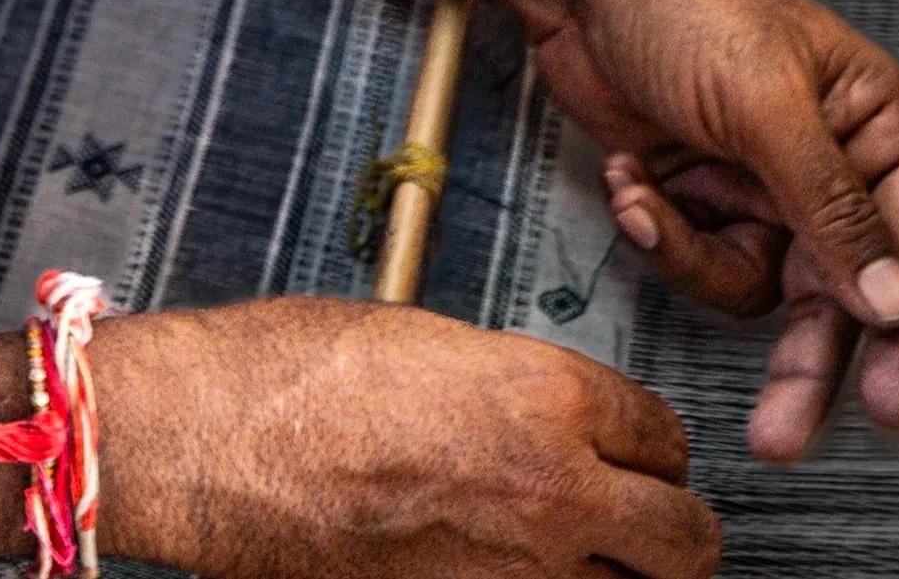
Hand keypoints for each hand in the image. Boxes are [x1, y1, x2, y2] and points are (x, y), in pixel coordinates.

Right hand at [96, 297, 719, 578]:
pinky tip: (508, 569)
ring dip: (617, 574)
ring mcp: (515, 575)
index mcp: (545, 396)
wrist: (211, 441)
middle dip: (673, 525)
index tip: (635, 447)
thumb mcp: (427, 342)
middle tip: (644, 514)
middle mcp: (553, 492)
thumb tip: (547, 421)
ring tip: (584, 553)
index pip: (665, 434)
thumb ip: (510, 387)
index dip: (649, 440)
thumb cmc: (291, 374)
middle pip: (687, 538)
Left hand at [529, 0, 898, 460]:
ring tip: (651, 223)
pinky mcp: (704, 198)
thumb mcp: (764, 102)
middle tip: (785, 433)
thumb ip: (833, 208)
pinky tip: (631, 179)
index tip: (892, 398)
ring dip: (698, 263)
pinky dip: (661, 230)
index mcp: (878, 127)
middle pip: (845, 295)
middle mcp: (832, 166)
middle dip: (807, 361)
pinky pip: (701, 259)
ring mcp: (765, 187)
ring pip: (764, 292)